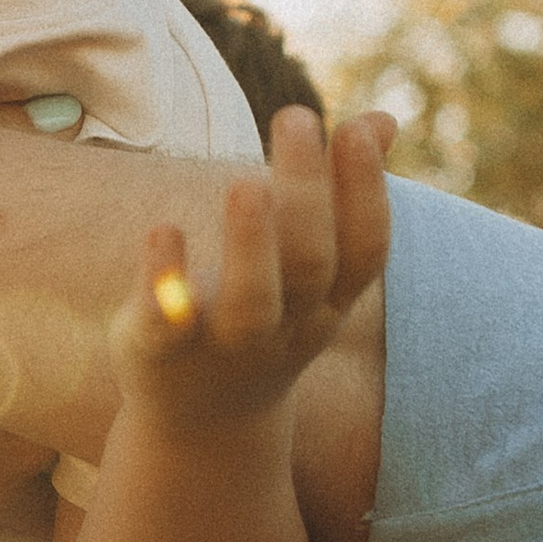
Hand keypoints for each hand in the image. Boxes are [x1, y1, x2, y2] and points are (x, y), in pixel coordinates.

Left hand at [112, 104, 391, 439]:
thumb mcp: (310, 269)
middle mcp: (285, 326)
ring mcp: (224, 344)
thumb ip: (340, 194)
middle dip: (308, 192)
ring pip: (251, 302)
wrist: (202, 426)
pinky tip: (162, 230)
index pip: (363, 249)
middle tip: (296, 115)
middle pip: (310, 263)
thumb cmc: (264, 319)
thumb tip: (381, 119)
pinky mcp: (162, 352)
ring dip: (252, 243)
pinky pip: (166, 322)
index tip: (353, 129)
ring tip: (245, 181)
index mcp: (327, 301)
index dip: (366, 193)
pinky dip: (164, 279)